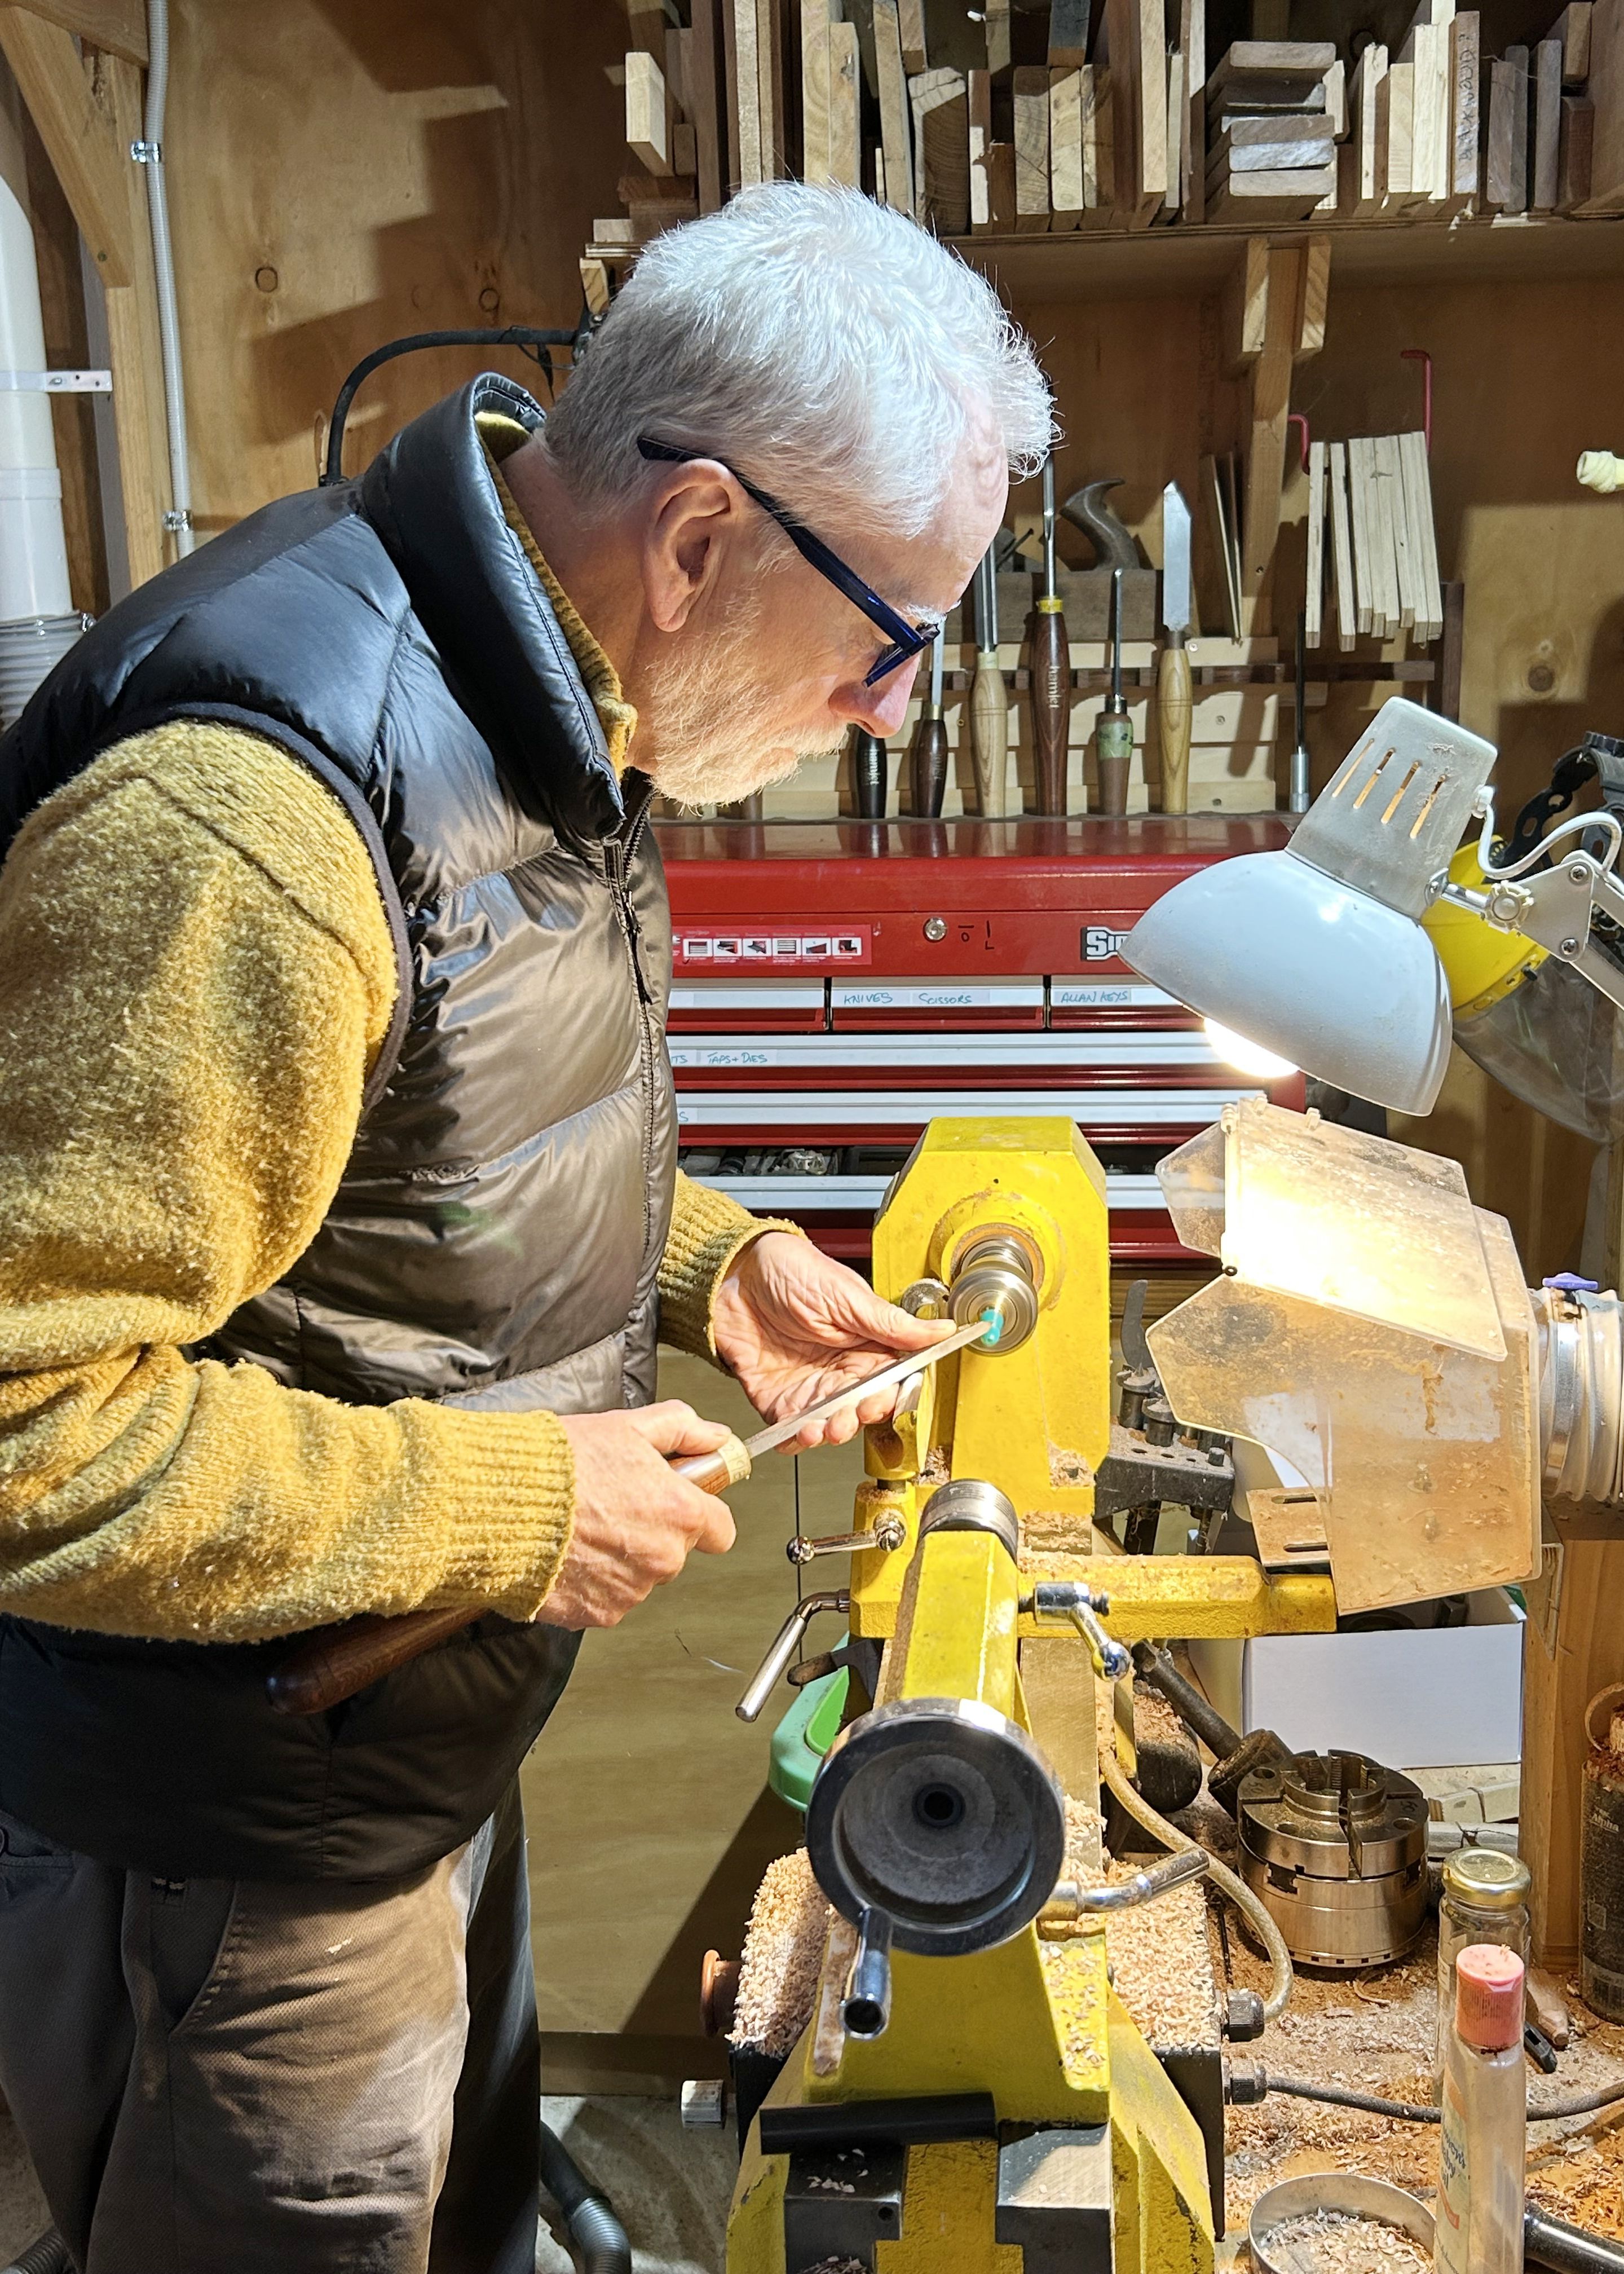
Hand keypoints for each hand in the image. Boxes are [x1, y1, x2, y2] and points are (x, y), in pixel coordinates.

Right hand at [538, 1402, 736, 1628]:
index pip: (720, 1530)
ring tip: (580, 1526)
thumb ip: (682, 1429)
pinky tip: (566, 1551)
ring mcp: (629, 1592)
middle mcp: (662, 1559)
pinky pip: (604, 1599)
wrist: (500, 1504)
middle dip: (650, 1531)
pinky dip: (589, 1581)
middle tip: (612, 1503)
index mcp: (679, 1513)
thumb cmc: (560, 1464)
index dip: (700, 1514)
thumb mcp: (627, 1426)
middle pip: (674, 1552)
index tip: (678, 1502)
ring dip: (619, 1557)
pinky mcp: (595, 1614)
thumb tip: (715, 1436)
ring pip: (638, 1576)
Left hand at [712, 1231, 954, 1448]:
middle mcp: (839, 1370)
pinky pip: (787, 1427)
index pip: (890, 1381)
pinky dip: (792, 1438)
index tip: (885, 1400)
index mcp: (866, 1345)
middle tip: (850, 1417)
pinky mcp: (775, 1397)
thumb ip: (892, 1324)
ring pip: (827, 1423)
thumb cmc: (792, 1270)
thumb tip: (943, 1329)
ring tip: (820, 1428)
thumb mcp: (848, 1295)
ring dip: (826, 1432)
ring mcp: (808, 1386)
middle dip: (856, 1419)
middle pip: (859, 1408)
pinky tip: (796, 1435)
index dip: (890, 1395)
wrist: (734, 1272)